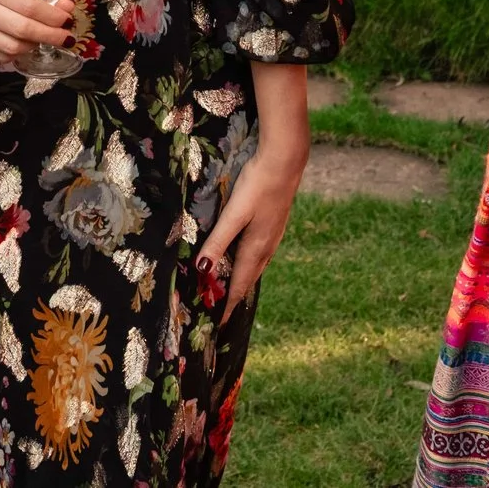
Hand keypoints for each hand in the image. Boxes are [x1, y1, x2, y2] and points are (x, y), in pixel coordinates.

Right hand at [0, 0, 72, 62]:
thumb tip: (65, 8)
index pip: (28, 7)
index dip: (53, 16)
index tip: (68, 19)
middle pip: (22, 30)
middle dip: (50, 36)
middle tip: (67, 37)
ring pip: (12, 48)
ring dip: (35, 46)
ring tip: (44, 38)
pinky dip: (17, 53)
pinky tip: (24, 44)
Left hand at [194, 134, 306, 317]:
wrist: (285, 164)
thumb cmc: (257, 187)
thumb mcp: (234, 214)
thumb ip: (218, 241)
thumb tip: (203, 271)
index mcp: (255, 249)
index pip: (238, 285)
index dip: (227, 305)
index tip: (218, 324)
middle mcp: (266, 248)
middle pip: (247, 280)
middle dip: (233, 298)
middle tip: (220, 313)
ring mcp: (273, 237)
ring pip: (254, 268)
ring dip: (241, 282)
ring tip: (230, 293)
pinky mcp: (274, 226)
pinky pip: (259, 256)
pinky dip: (248, 266)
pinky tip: (245, 260)